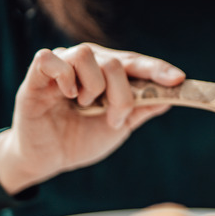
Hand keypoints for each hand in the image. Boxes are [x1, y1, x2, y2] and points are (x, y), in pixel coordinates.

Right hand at [0, 43, 184, 194]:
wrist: (47, 161)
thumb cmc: (80, 139)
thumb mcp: (118, 127)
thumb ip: (140, 110)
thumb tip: (170, 98)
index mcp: (107, 73)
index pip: (136, 62)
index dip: (157, 69)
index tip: (178, 79)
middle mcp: (86, 64)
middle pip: (115, 61)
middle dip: (122, 95)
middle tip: (114, 119)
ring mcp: (61, 66)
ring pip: (86, 55)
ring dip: (93, 87)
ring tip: (85, 106)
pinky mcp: (35, 76)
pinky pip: (50, 59)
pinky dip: (64, 76)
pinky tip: (68, 95)